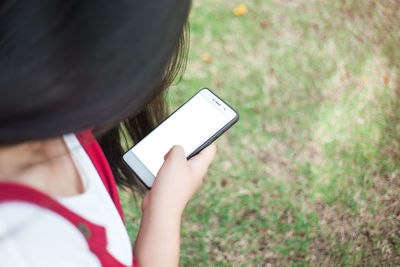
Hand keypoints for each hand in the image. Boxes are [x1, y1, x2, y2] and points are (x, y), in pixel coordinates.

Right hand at [135, 143, 216, 266]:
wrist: (159, 210)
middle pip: (194, 153)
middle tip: (179, 136)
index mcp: (201, 166)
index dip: (208, 136)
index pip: (210, 147)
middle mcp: (194, 173)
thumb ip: (178, 148)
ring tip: (165, 150)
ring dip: (172, 155)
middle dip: (186, 144)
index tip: (203, 127)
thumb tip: (175, 150)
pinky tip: (157, 162)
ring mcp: (183, 179)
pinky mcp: (172, 184)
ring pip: (180, 161)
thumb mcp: (175, 158)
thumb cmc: (171, 186)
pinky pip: (170, 169)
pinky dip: (165, 164)